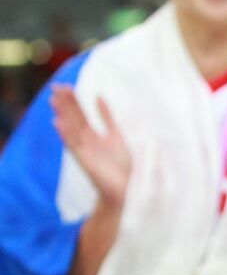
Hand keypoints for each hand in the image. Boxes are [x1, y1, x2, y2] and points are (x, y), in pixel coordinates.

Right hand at [50, 86, 131, 205]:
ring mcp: (84, 150)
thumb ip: (108, 118)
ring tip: (54, 100)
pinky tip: (57, 121)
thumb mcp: (116, 136)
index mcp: (94, 136)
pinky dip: (65, 133)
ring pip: (71, 129)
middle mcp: (86, 142)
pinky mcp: (84, 160)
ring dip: (62, 114)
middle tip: (56, 86)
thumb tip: (99, 97)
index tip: (65, 85)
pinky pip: (73, 144)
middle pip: (73, 118)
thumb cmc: (121, 165)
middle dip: (65, 103)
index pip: (80, 114)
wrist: (124, 189)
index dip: (73, 101)